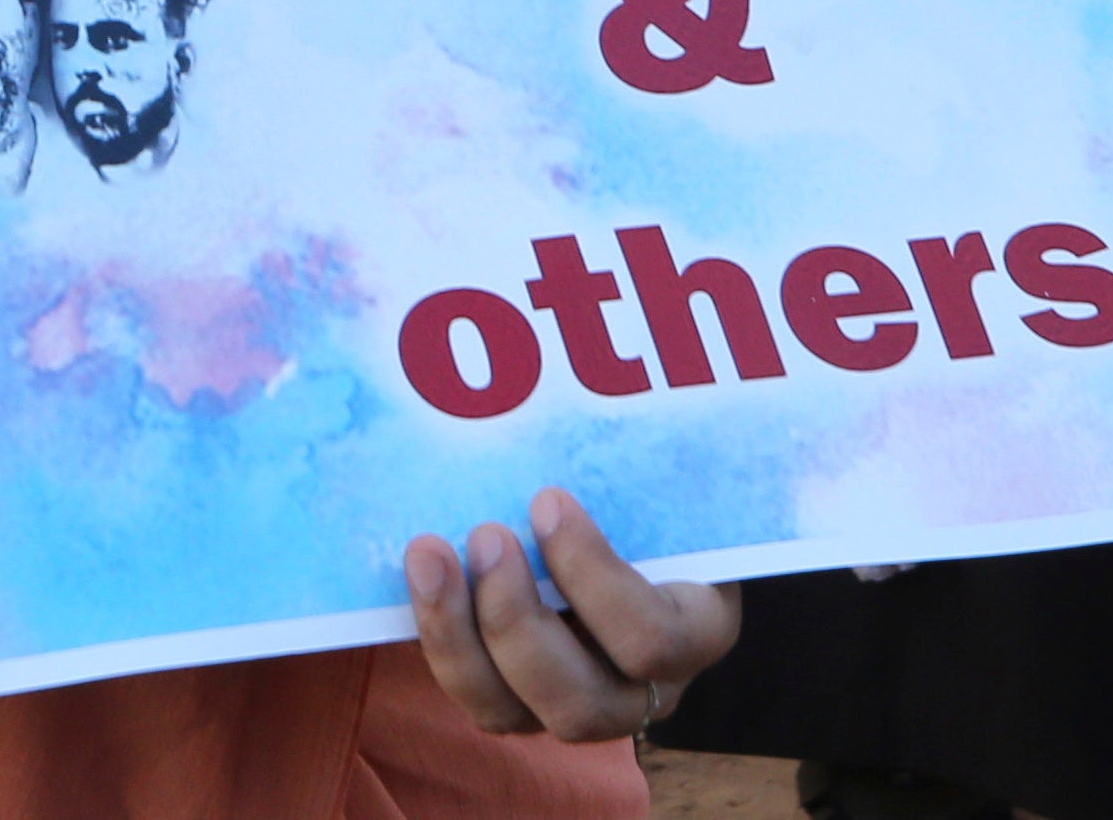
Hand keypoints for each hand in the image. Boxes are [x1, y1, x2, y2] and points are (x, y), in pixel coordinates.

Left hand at [405, 491, 733, 741]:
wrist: (622, 529)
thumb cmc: (646, 497)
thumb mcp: (656, 481)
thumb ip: (628, 464)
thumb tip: (561, 398)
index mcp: (694, 632)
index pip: (656, 641)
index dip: (595, 580)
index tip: (546, 499)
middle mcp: (640, 690)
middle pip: (581, 703)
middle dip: (516, 621)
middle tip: (484, 534)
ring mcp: (574, 705)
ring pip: (510, 713)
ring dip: (457, 634)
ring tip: (428, 553)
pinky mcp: (517, 704)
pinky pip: (472, 695)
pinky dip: (437, 637)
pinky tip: (418, 574)